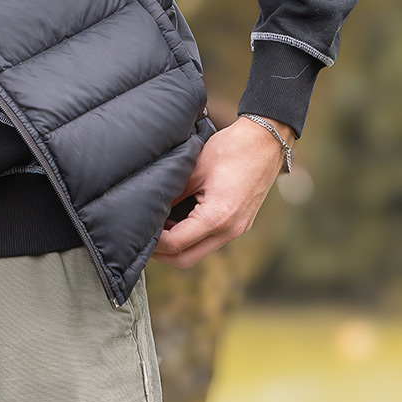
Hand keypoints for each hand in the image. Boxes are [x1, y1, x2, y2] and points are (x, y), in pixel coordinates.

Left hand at [152, 115, 294, 267]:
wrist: (264, 142)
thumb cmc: (230, 151)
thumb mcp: (193, 170)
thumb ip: (172, 193)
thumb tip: (150, 207)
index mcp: (217, 218)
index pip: (177, 244)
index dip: (153, 242)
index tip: (137, 231)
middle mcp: (230, 230)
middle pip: (187, 259)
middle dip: (162, 253)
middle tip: (142, 239)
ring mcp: (237, 229)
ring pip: (199, 252)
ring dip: (176, 246)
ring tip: (156, 228)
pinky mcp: (240, 224)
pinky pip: (211, 241)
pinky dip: (191, 238)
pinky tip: (175, 222)